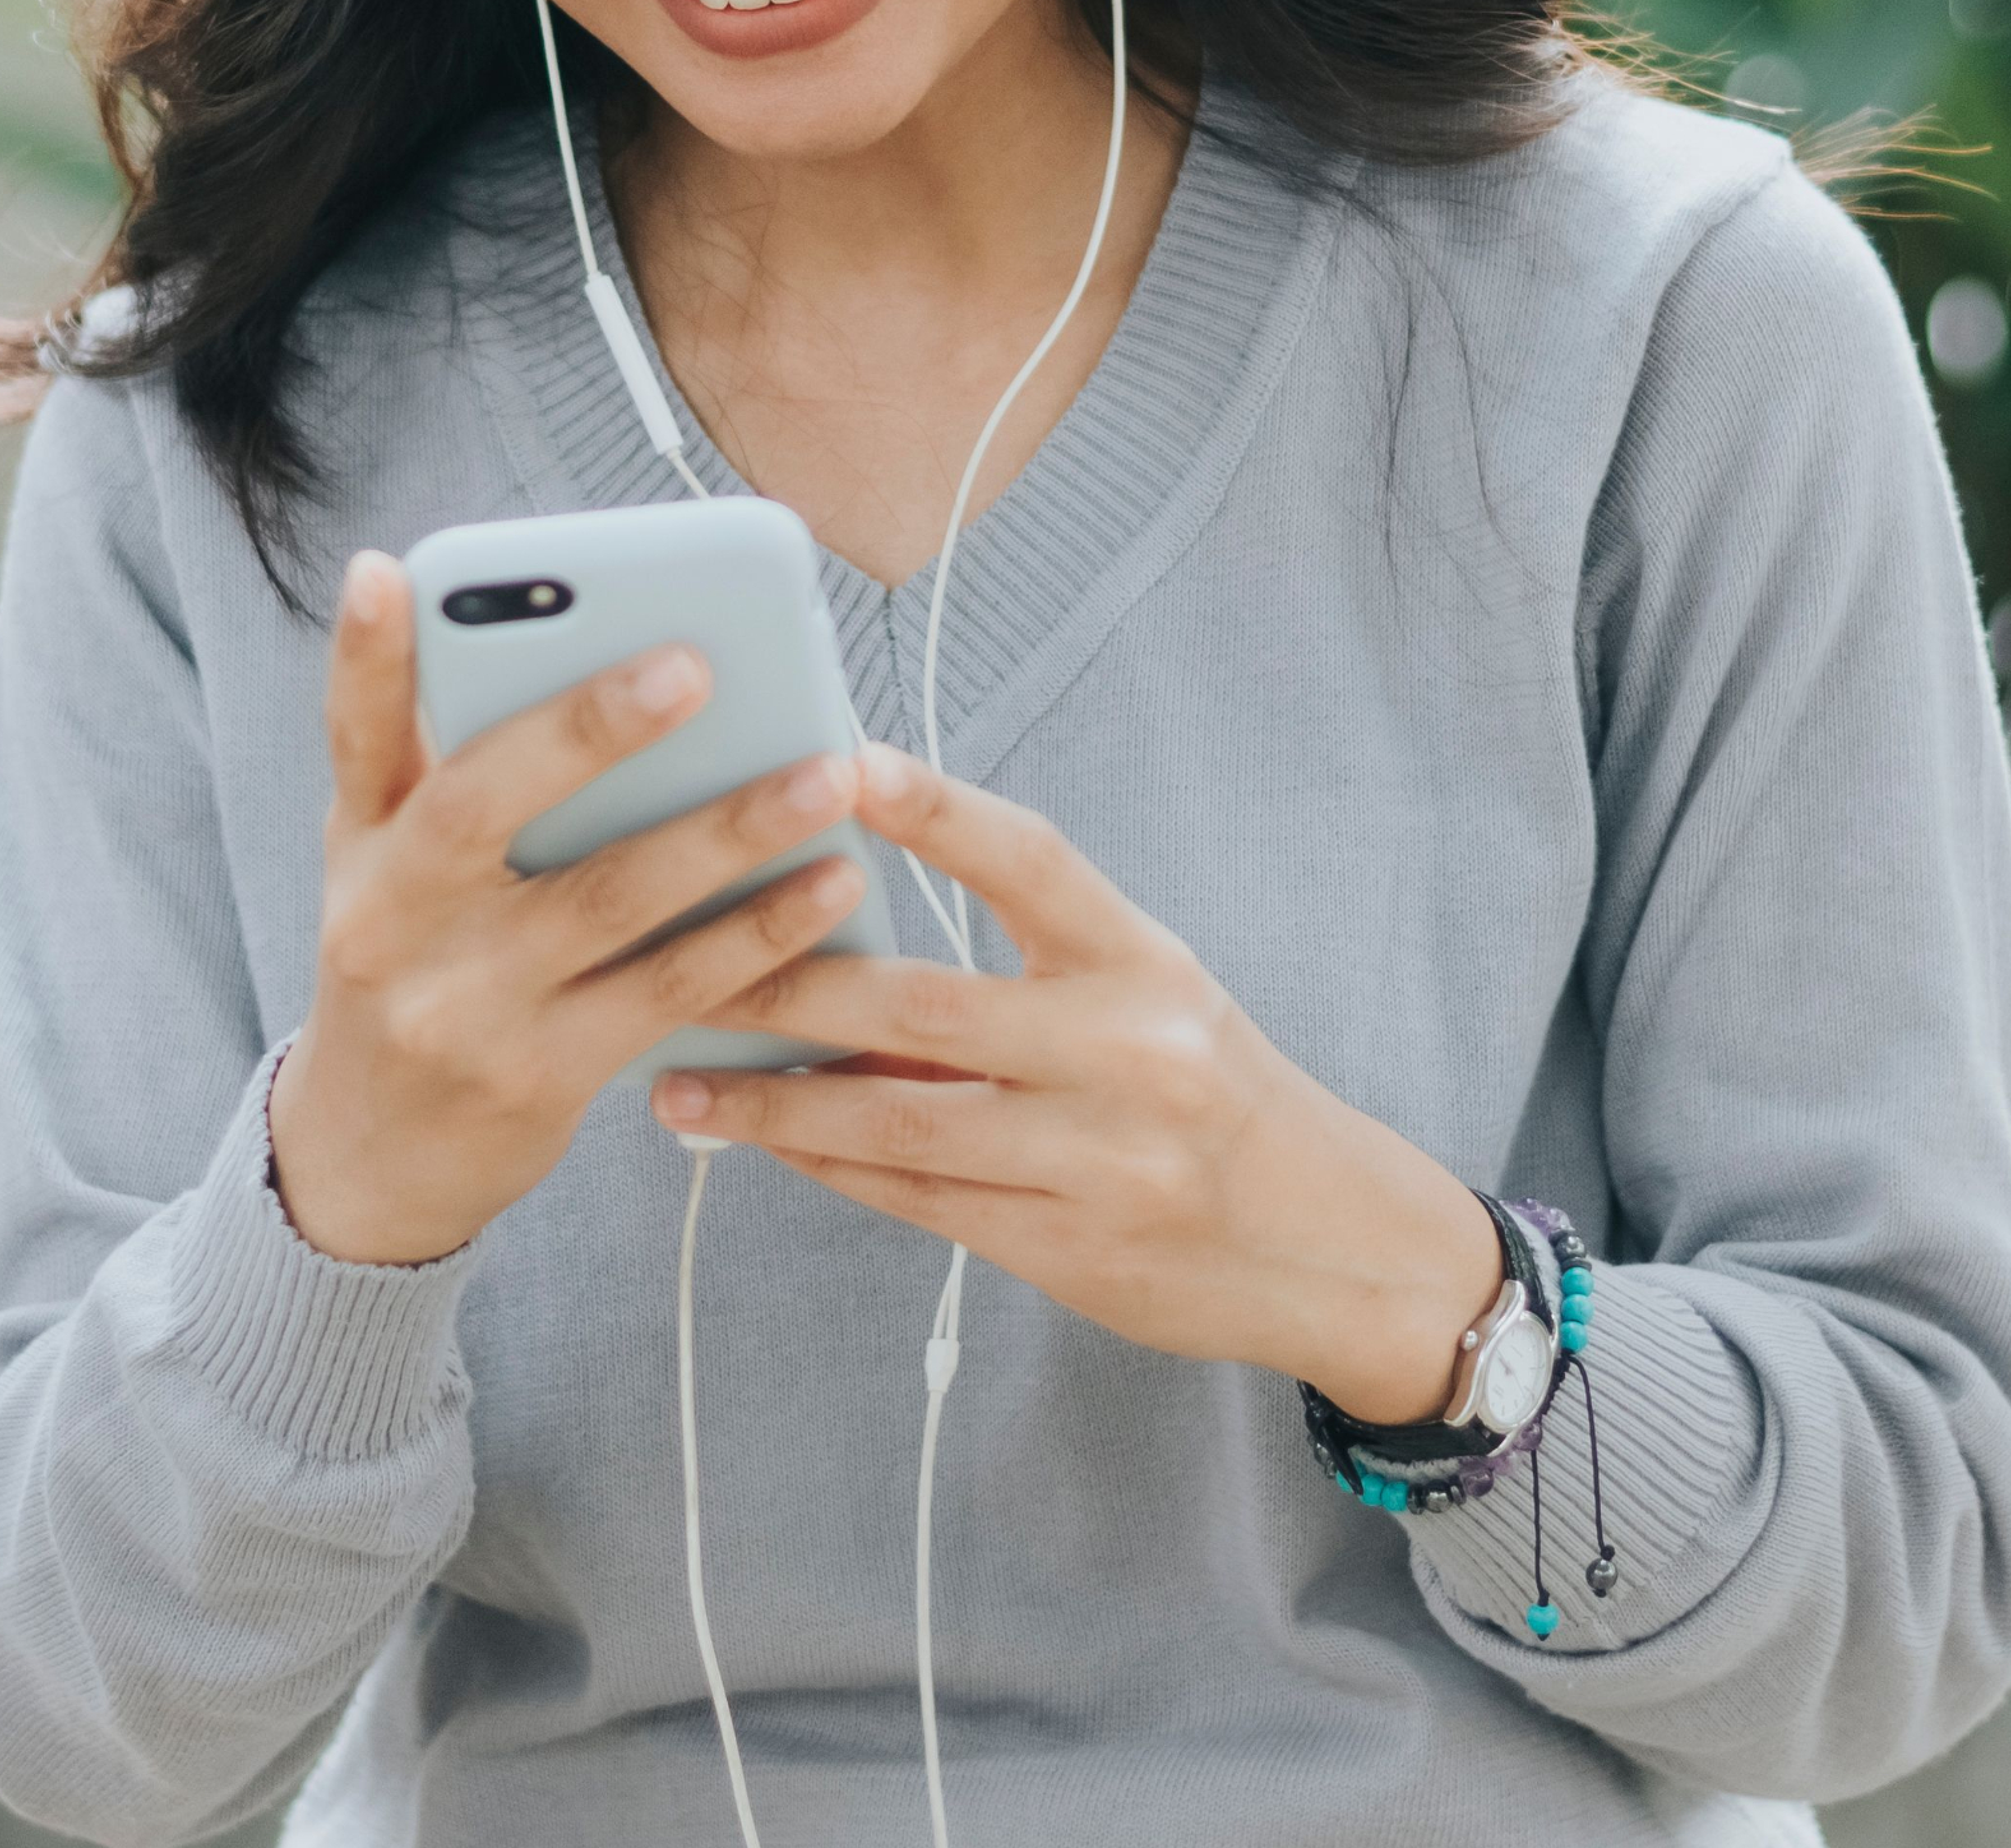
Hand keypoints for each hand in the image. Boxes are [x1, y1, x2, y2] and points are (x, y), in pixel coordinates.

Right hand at [267, 550, 873, 1265]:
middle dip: (587, 730)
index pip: (353, 737)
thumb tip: (563, 650)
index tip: (388, 573)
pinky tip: (831, 888)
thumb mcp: (389, 868)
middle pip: (479, 807)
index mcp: (358, 846)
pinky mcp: (539, 1077)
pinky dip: (755, 938)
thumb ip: (451, 771)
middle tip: (696, 664)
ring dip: (726, 833)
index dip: (362, 655)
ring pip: (604, 901)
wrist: (366, 1161)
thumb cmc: (413, 967)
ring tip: (827, 773)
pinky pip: (666, 993)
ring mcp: (462, 1006)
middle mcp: (391, 920)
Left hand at [649, 746, 1499, 1418]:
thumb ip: (1021, 972)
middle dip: (787, 983)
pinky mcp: (1070, 1252)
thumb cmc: (1213, 1096)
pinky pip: (916, 1202)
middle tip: (677, 956)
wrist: (1334, 1249)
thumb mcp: (1147, 1003)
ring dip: (773, 1101)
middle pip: (926, 1006)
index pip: (1032, 861)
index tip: (840, 759)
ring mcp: (1101, 1162)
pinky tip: (759, 1140)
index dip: (937, 809)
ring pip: (899, 1123)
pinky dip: (826, 1166)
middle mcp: (1130, 1055)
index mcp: (1146, 966)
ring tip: (676, 1078)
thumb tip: (844, 931)